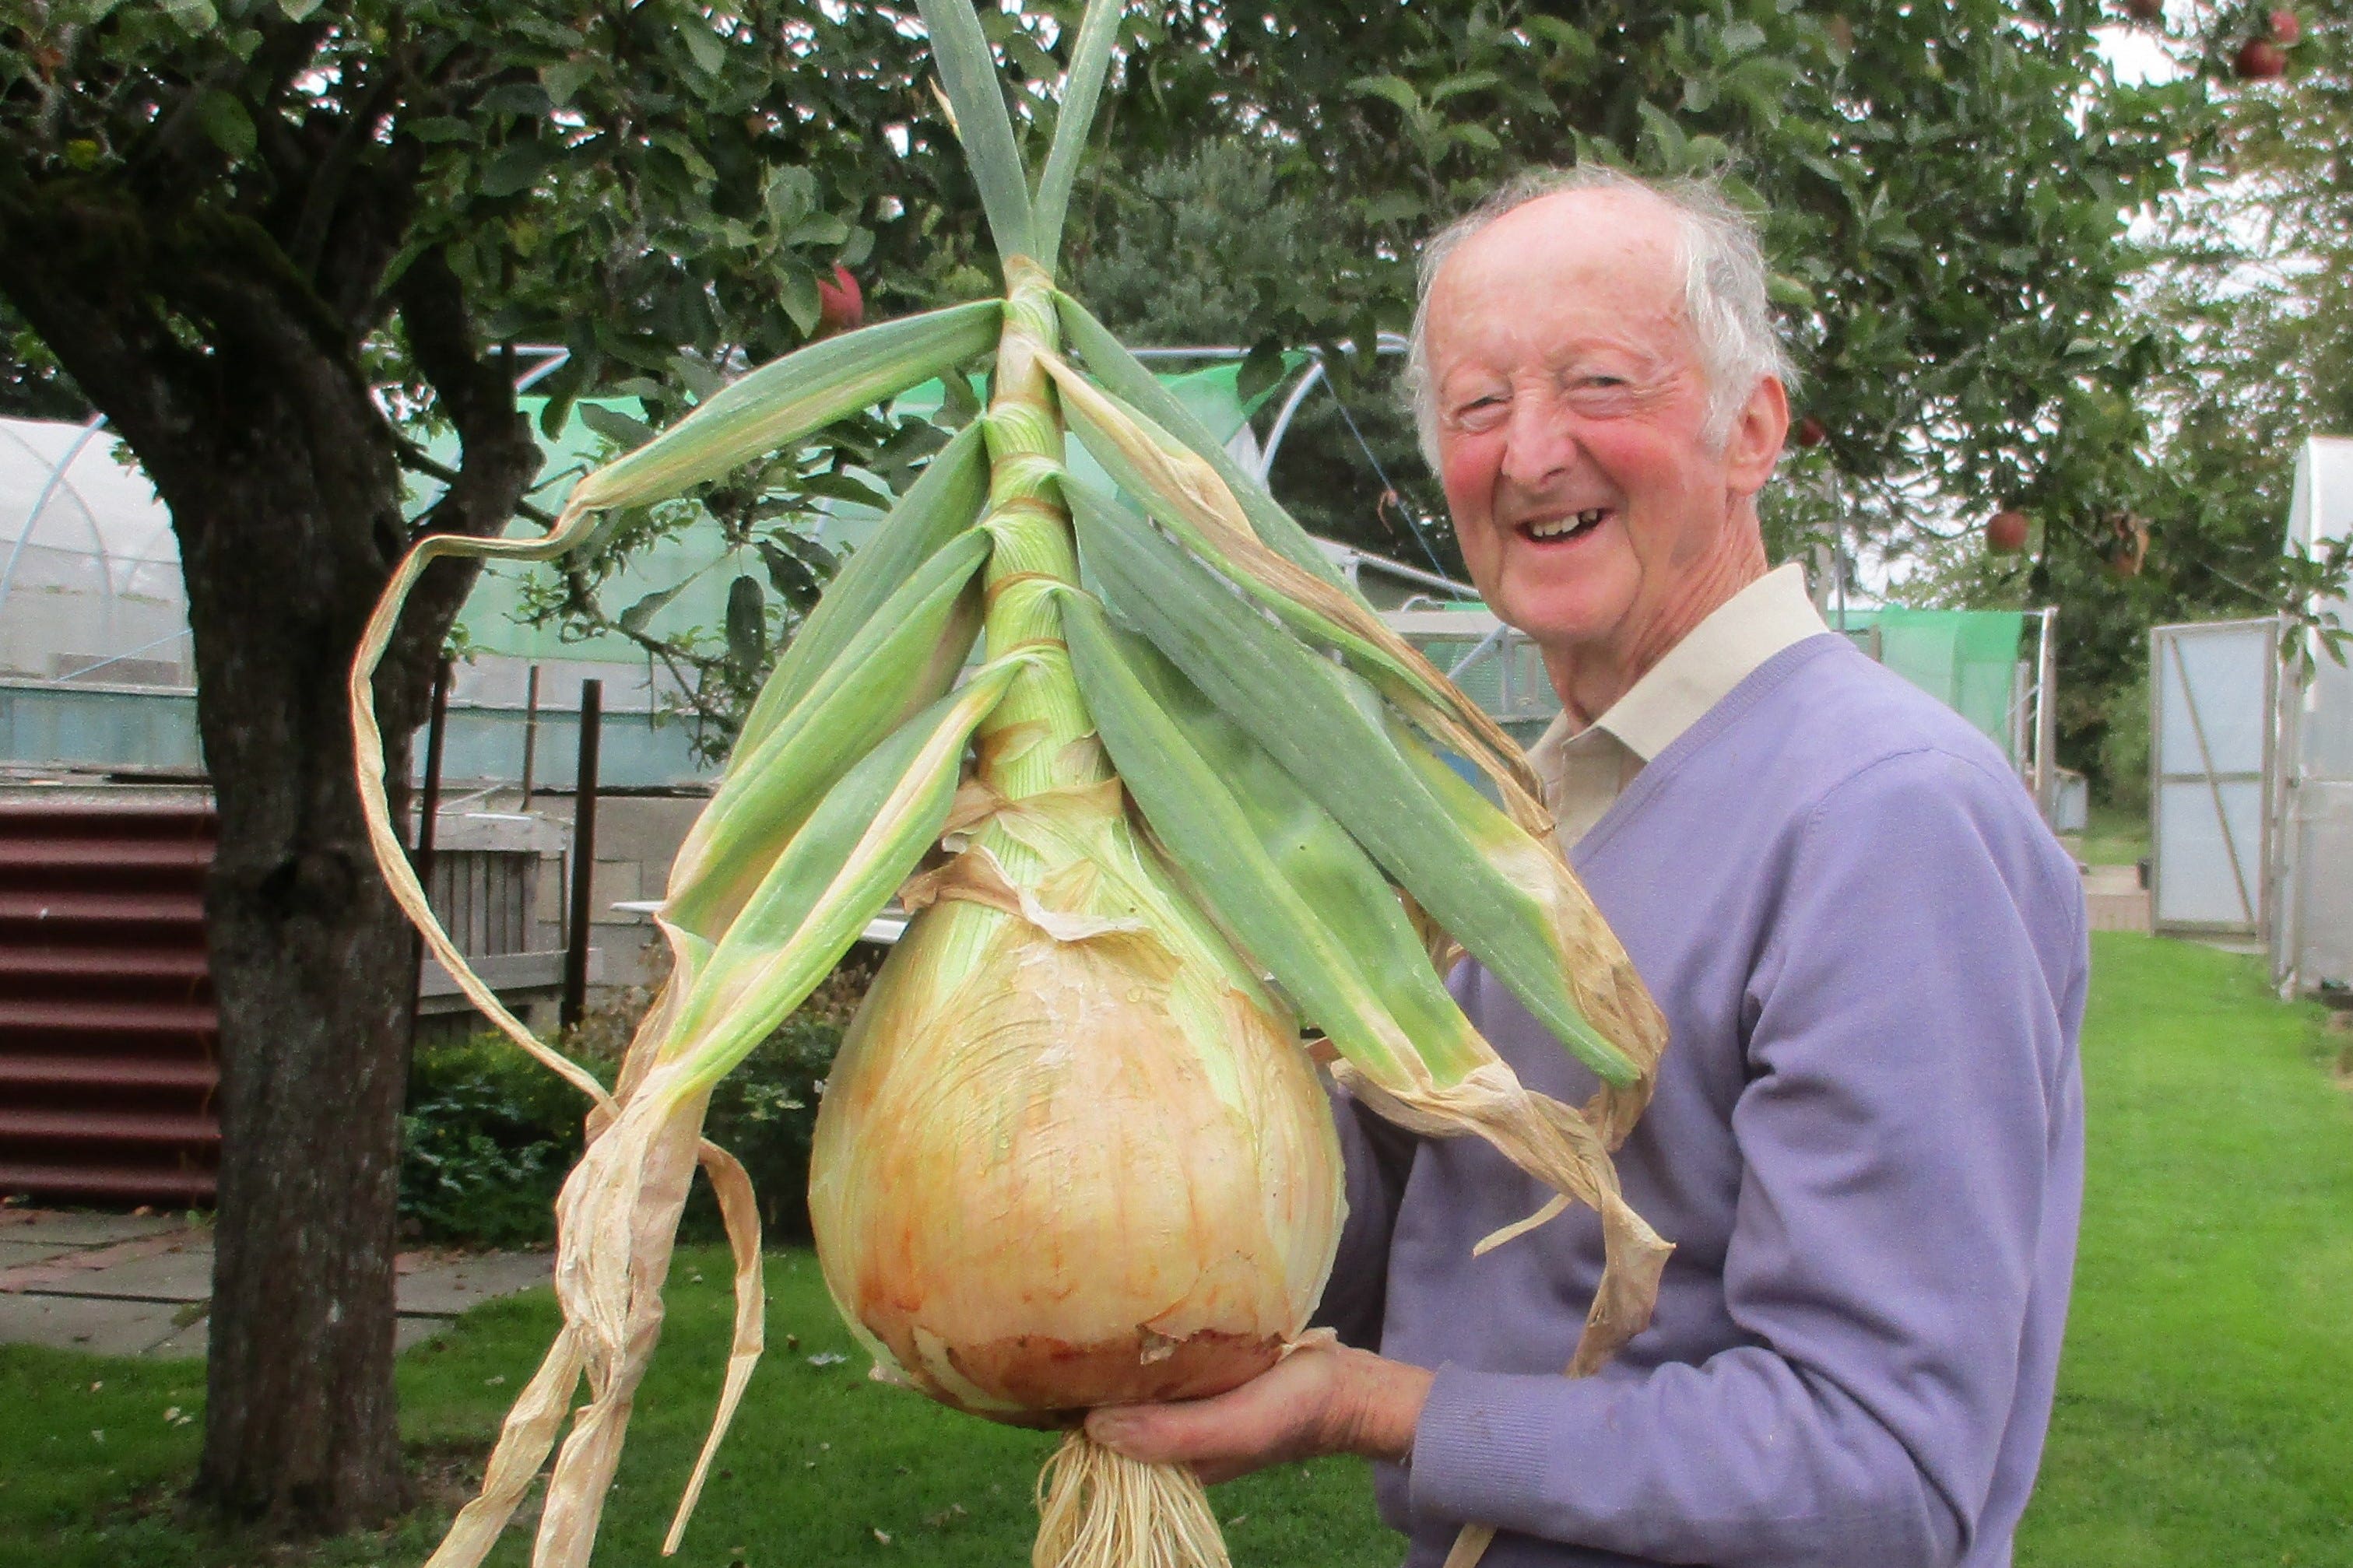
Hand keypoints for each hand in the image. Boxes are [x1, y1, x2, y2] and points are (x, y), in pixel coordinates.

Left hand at [1084, 1340, 1433, 1484]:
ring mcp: (1191, 1398)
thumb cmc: (1291, 1411)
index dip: (1072, 1407)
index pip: (1103, 1438)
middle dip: (1088, 1374)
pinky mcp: (1208, 1368)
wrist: (1350, 1384)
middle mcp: (1174, 1429)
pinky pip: (1165, 1356)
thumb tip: (1094, 1426)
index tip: (1042, 1368)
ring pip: (1137, 1377)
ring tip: (1082, 1306)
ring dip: (1116, 1350)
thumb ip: (1168, 1435)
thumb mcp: (1230, 1431)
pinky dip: (1149, 1338)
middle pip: (1115, 1404)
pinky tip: (1132, 1306)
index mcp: (1172, 1458)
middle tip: (1054, 1321)